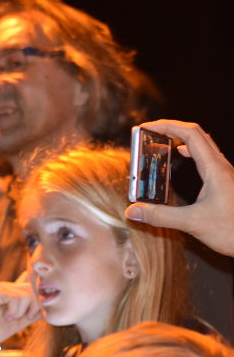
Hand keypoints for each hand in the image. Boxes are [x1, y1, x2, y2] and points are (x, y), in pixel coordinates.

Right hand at [0, 275, 39, 350]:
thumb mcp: (19, 322)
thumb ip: (31, 313)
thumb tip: (46, 306)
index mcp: (10, 292)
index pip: (30, 282)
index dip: (38, 295)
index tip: (35, 313)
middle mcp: (5, 286)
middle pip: (32, 288)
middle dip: (35, 306)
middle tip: (26, 318)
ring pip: (26, 293)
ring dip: (22, 311)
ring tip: (10, 318)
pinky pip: (15, 297)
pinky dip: (14, 310)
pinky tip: (5, 316)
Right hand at [125, 120, 233, 256]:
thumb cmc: (233, 231)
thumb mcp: (192, 223)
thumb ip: (160, 216)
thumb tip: (133, 211)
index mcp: (214, 169)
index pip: (190, 134)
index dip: (167, 126)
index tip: (146, 128)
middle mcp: (221, 167)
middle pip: (196, 134)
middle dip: (171, 128)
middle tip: (149, 132)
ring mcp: (224, 174)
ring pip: (202, 144)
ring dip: (181, 138)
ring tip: (162, 141)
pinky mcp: (224, 182)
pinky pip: (206, 156)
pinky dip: (190, 150)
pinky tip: (182, 157)